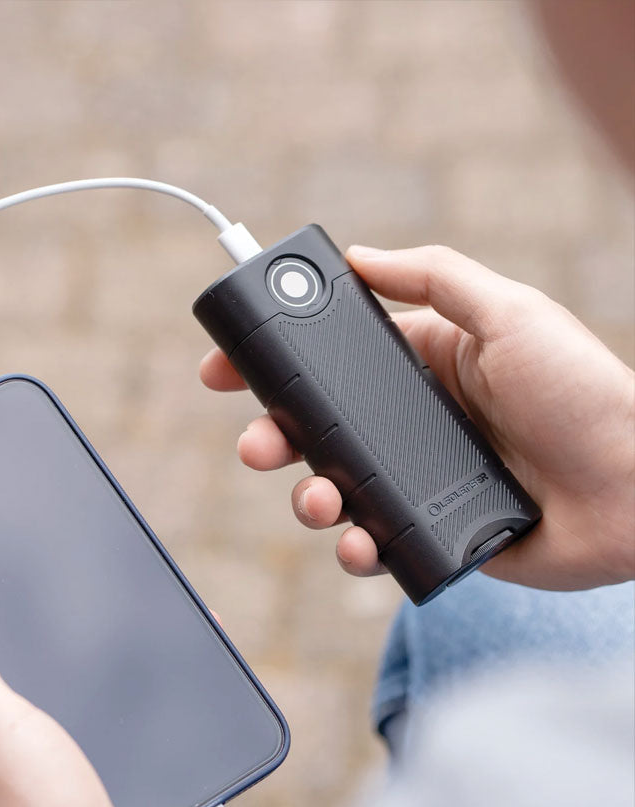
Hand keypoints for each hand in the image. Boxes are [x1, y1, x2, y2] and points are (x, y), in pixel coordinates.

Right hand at [200, 245, 634, 590]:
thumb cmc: (585, 392)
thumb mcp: (509, 313)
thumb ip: (434, 277)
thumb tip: (358, 255)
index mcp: (420, 368)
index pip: (328, 364)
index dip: (272, 367)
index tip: (223, 370)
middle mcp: (409, 424)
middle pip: (315, 432)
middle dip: (271, 439)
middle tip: (256, 446)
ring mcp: (417, 481)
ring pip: (332, 490)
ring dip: (307, 499)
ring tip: (320, 501)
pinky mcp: (431, 533)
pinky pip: (374, 542)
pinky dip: (355, 548)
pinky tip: (361, 543)